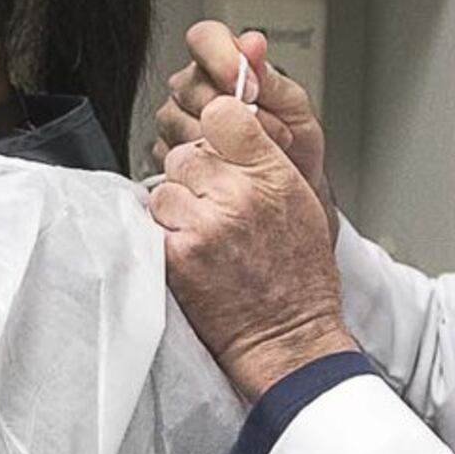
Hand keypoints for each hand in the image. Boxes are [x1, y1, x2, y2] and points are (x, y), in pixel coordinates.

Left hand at [150, 94, 358, 401]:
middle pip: (185, 153)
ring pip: (164, 187)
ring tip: (205, 235)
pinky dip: (165, 237)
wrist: (287, 339)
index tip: (216, 142)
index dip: (215, 126)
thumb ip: (264, 159)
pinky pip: (153, 224)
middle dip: (194, 178)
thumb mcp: (301, 203)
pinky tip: (192, 254)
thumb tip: (231, 121)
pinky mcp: (177, 254)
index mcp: (273, 175)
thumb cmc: (298, 277)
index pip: (223, 114)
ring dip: (176, 208)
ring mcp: (204, 224)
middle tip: (215, 208)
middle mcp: (238, 194)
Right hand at [153, 21, 330, 214]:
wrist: (288, 192)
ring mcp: (174, 119)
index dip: (222, 58)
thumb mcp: (293, 106)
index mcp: (221, 62)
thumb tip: (252, 43)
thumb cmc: (294, 146)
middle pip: (188, 84)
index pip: (204, 37)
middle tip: (264, 130)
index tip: (249, 86)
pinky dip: (207, 164)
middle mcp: (191, 86)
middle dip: (230, 112)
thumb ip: (269, 75)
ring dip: (220, 142)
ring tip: (251, 152)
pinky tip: (229, 166)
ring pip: (179, 122)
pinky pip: (175, 154)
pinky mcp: (166, 153)